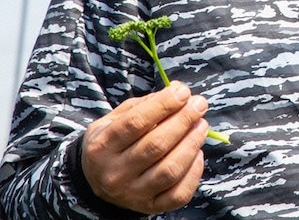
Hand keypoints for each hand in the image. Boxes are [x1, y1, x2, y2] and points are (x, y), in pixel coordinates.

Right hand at [80, 82, 209, 213]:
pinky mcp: (149, 207)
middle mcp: (114, 174)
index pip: (135, 123)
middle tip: (200, 104)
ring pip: (169, 170)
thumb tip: (179, 90)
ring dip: (192, 143)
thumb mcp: (115, 118)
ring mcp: (132, 194)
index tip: (183, 92)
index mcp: (101, 147)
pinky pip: (178, 194)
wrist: (96, 180)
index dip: (163, 105)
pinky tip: (198, 153)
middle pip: (156, 145)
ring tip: (202, 125)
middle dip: (184, 120)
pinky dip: (194, 172)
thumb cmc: (114, 140)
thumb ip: (145, 104)